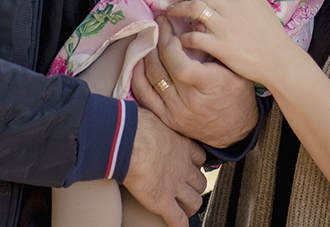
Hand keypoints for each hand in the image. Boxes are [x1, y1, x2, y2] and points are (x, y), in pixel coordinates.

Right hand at [123, 108, 206, 226]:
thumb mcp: (155, 116)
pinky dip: (179, 224)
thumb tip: (148, 113)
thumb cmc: (136, 124)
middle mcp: (183, 167)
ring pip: (194, 201)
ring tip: (185, 209)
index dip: (195, 164)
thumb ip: (158, 122)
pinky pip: (177, 218)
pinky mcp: (162, 201)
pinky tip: (178, 226)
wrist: (129, 140)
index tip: (190, 165)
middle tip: (187, 188)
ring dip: (190, 206)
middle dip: (195, 186)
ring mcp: (175, 186)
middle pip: (200, 181)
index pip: (199, 157)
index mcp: (182, 146)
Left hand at [132, 16, 257, 146]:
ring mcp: (176, 112)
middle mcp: (190, 101)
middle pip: (162, 69)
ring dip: (146, 55)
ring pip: (151, 80)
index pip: (180, 66)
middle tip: (158, 25)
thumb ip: (216, 46)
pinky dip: (138, 77)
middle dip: (157, 42)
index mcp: (209, 86)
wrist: (235, 130)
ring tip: (149, 38)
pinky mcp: (167, 119)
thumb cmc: (238, 94)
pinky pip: (145, 97)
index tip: (171, 32)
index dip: (170, 46)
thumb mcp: (235, 68)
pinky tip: (138, 62)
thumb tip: (198, 22)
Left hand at [159, 0, 304, 89]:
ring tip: (168, 10)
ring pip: (194, 9)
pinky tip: (180, 38)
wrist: (279, 59)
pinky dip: (184, 36)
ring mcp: (225, 27)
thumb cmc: (270, 32)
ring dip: (177, 8)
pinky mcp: (221, 47)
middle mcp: (231, 7)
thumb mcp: (260, 2)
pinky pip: (196, 37)